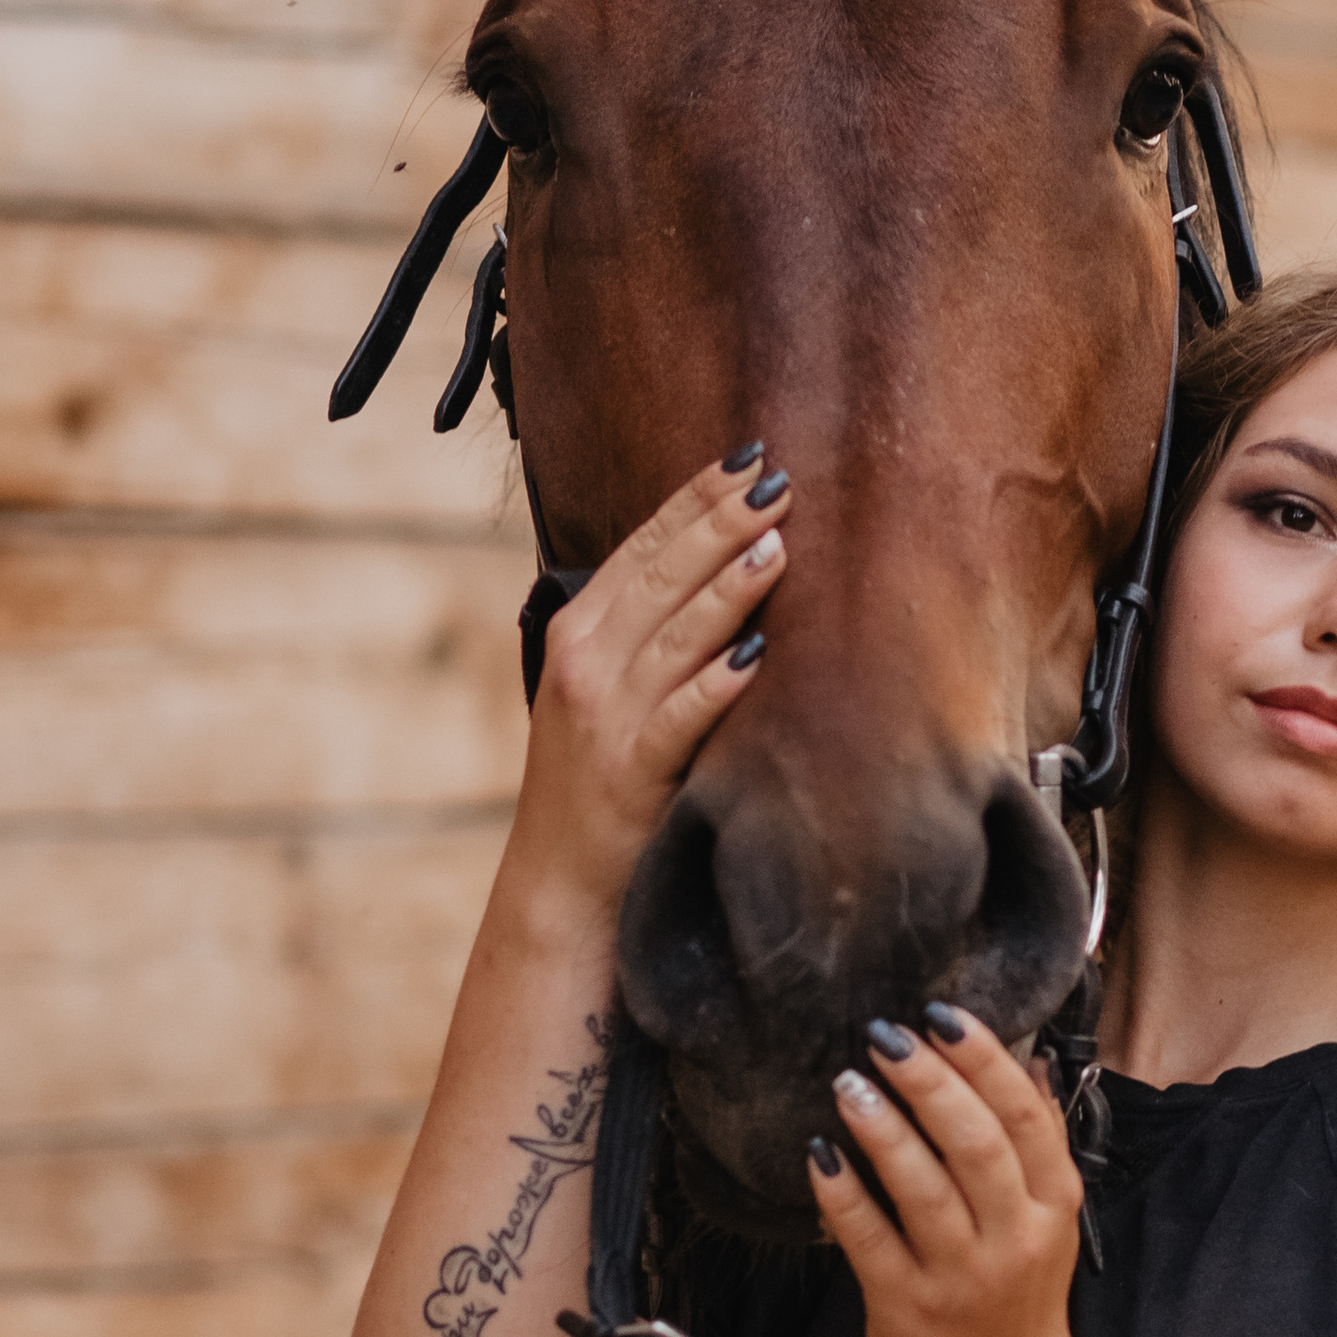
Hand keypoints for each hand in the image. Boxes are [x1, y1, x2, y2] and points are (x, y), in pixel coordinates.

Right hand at [495, 446, 788, 936]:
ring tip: (776, 545)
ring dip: (727, 588)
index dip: (694, 499)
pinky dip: (716, 685)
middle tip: (778, 480)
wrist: (558, 880)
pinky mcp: (630, 770)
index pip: (641, 545)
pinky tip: (756, 656)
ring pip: (673, 635)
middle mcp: (584, 660)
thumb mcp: (606, 687)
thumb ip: (645, 630)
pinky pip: (679, 718)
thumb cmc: (597, 778)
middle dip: (719, 523)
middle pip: (659, 575)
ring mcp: (605, 715)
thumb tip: (713, 568)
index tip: (748, 457)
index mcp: (578, 630)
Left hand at [809, 1010, 1085, 1336]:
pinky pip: (869, 1241)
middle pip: (975, 1144)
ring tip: (849, 1082)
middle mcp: (1012, 1238)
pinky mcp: (907, 1307)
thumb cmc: (1017, 1301)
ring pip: (923, 1189)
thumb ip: (1038, 1143)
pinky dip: (843, 1195)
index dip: (982, 1058)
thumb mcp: (1048, 1221)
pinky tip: (820, 1155)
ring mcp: (960, 1276)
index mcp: (1050, 1205)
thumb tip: (1033, 1061)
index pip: (1023, 1116)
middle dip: (929, 1081)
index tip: (940, 1015)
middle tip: (884, 1036)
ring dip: (884, 1129)